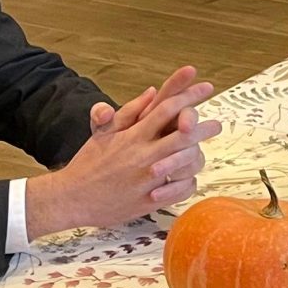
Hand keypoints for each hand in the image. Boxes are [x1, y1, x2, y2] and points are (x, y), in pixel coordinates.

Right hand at [24, 65, 220, 239]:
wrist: (71, 198)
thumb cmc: (87, 164)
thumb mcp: (104, 132)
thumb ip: (130, 111)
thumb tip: (151, 91)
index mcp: (134, 135)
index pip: (167, 108)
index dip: (189, 95)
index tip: (205, 87)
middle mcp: (144, 154)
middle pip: (184, 134)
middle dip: (203, 126)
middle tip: (217, 124)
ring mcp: (149, 178)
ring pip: (186, 161)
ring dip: (199, 154)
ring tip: (205, 151)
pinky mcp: (149, 200)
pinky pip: (180, 190)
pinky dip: (188, 183)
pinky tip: (187, 178)